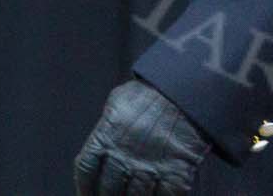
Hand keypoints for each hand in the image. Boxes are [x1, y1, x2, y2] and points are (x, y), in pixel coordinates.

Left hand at [75, 80, 211, 195]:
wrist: (187, 88)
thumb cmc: (152, 92)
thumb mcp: (120, 101)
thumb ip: (107, 123)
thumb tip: (102, 140)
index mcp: (107, 137)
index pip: (86, 170)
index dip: (85, 187)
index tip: (88, 194)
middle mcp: (124, 156)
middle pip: (108, 190)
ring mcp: (150, 166)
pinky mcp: (175, 172)